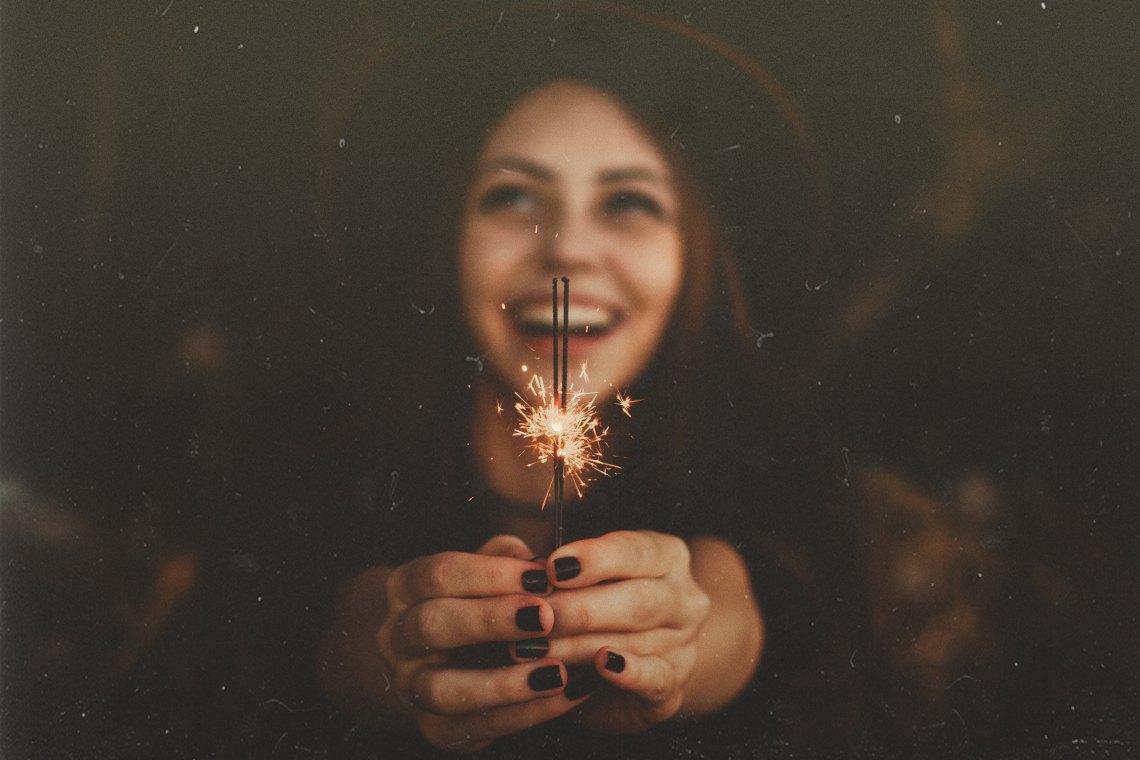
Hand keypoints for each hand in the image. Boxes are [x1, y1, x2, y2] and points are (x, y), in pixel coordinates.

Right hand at [371, 535, 588, 750]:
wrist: (447, 661)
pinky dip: (523, 714)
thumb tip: (545, 565)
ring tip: (557, 672)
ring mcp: (410, 686)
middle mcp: (397, 637)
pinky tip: (565, 695)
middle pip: (433, 625)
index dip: (490, 574)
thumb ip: (511, 560)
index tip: (542, 577)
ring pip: (443, 689)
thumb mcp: (488, 569)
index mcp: (407, 588)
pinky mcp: (435, 729)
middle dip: (492, 620)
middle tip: (546, 618)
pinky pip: (474, 727)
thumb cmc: (479, 601)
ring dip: (504, 682)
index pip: (440, 574)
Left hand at [541, 530, 712, 732]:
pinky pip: (655, 679)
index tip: (551, 567)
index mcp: (666, 557)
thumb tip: (527, 571)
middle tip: (535, 616)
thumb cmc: (600, 606)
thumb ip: (563, 571)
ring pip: (635, 641)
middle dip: (579, 608)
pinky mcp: (673, 688)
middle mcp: (684, 599)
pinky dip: (628, 672)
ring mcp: (684, 646)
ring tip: (536, 649)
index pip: (636, 551)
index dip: (594, 558)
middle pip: (637, 599)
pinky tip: (601, 665)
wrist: (635, 666)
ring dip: (579, 646)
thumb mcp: (587, 578)